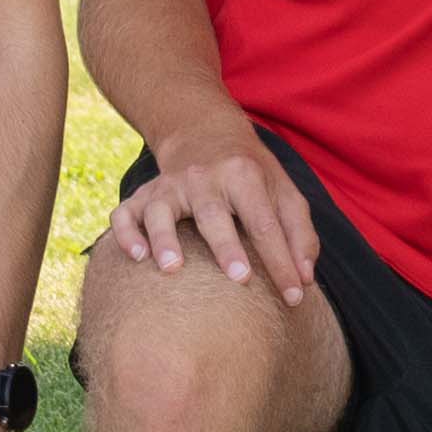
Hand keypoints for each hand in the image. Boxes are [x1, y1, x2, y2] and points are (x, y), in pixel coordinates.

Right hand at [103, 129, 317, 305]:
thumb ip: (299, 233)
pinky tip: (136, 257)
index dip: (281, 261)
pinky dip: (126, 234)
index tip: (295, 297)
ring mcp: (169, 185)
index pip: (265, 223)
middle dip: (226, 246)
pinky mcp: (143, 195)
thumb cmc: (251, 175)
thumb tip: (305, 278)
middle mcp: (204, 177)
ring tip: (172, 269)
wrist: (205, 134)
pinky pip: (125, 214)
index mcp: (244, 176)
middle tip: (240, 278)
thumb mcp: (284, 192)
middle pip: (214, 213)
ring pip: (161, 210)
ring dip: (165, 239)